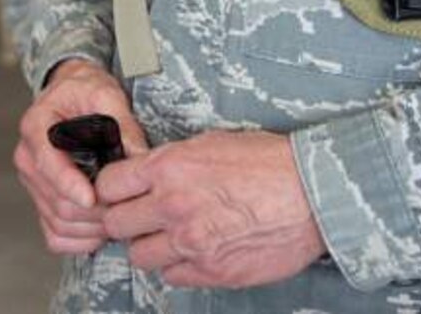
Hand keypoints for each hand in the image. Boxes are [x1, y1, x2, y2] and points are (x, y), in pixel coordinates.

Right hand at [13, 59, 147, 254]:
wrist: (71, 93)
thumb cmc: (85, 91)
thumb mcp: (106, 95)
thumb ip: (122, 125)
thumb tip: (140, 157)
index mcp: (36, 127)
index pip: (47, 164)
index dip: (70, 185)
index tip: (93, 198)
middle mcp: (28, 157)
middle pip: (57, 202)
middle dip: (95, 212)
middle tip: (125, 207)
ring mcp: (33, 183)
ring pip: (58, 222)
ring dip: (91, 229)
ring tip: (119, 218)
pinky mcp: (41, 200)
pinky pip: (54, 235)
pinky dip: (79, 241)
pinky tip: (101, 231)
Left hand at [98, 129, 324, 288]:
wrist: (313, 195)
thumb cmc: (268, 163)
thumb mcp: (210, 143)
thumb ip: (171, 162)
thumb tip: (146, 174)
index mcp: (168, 168)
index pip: (107, 185)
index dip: (111, 189)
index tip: (119, 193)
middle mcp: (172, 206)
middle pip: (114, 224)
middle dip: (124, 220)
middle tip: (140, 217)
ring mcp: (190, 243)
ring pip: (139, 256)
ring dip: (150, 247)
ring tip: (169, 237)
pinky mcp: (211, 271)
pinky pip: (172, 277)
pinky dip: (177, 267)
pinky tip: (193, 252)